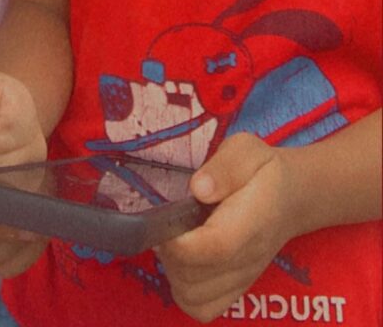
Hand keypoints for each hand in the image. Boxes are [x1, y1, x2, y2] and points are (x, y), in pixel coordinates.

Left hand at [157, 134, 294, 323]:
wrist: (293, 197)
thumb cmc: (263, 170)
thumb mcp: (246, 150)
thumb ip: (224, 166)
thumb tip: (198, 189)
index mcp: (251, 220)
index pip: (215, 247)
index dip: (180, 242)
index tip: (164, 221)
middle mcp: (247, 257)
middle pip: (196, 278)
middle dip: (169, 253)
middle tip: (166, 225)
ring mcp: (242, 279)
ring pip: (193, 297)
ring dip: (173, 272)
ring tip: (175, 241)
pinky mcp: (235, 289)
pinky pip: (201, 308)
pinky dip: (184, 292)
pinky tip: (184, 262)